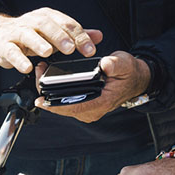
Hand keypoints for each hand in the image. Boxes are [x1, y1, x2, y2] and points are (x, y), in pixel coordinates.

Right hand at [0, 9, 100, 72]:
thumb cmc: (30, 35)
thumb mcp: (54, 33)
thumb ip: (76, 35)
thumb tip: (98, 36)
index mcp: (47, 17)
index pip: (66, 23)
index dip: (79, 36)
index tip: (90, 50)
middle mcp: (32, 22)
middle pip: (47, 25)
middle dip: (59, 36)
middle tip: (70, 48)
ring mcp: (17, 33)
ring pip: (28, 34)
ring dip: (38, 43)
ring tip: (48, 52)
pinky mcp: (4, 45)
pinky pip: (11, 51)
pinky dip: (18, 59)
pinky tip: (27, 67)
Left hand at [34, 51, 151, 123]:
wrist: (135, 79)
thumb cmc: (129, 73)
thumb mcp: (124, 63)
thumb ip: (114, 64)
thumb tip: (104, 65)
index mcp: (102, 102)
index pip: (74, 108)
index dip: (55, 106)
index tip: (41, 99)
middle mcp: (92, 110)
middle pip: (63, 108)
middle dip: (48, 93)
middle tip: (38, 74)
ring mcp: (87, 110)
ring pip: (62, 106)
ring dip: (50, 93)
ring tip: (41, 74)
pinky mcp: (84, 106)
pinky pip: (65, 103)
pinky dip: (56, 93)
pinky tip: (49, 81)